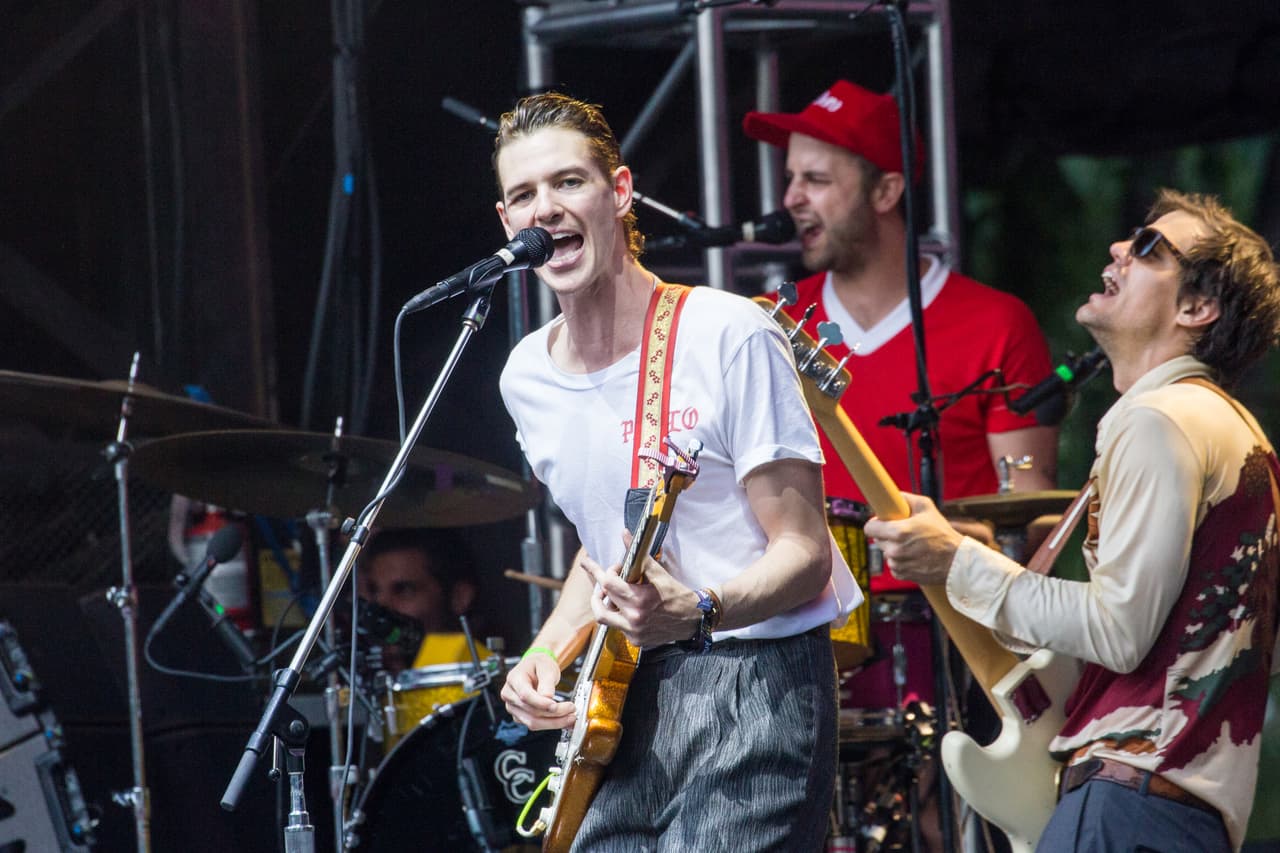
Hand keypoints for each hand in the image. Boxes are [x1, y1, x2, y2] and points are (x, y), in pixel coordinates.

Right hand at [500, 652, 573, 730]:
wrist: (536, 668)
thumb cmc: (539, 665)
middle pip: (531, 711)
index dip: (541, 703)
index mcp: (514, 679)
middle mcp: (510, 695)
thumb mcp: (546, 666)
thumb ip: (547, 682)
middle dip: (554, 714)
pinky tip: (563, 720)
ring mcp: (513, 707)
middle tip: (572, 710)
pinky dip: (550, 724)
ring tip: (570, 718)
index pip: (525, 695)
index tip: (556, 706)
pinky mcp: (520, 716)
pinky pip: (535, 724)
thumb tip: (548, 698)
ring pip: (533, 722)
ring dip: (554, 723)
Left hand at [581, 534, 699, 647]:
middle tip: (605, 579)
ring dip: (603, 604)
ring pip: (604, 618)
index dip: (601, 571)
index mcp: (639, 600)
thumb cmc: (678, 595)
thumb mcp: (659, 573)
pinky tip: (628, 607)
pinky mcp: (636, 641)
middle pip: (600, 602)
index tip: (606, 566)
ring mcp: (633, 632)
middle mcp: (633, 619)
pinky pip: (617, 626)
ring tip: (610, 595)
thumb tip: (625, 535)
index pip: (607, 583)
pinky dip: (618, 614)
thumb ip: (638, 555)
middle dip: (599, 587)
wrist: (695, 619)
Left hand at [863, 492, 963, 584]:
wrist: (956, 560)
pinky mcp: (901, 574)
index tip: (882, 522)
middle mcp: (894, 549)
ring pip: (886, 553)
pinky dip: (900, 561)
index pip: (869, 528)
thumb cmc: (942, 533)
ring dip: (894, 549)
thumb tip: (892, 496)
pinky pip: (893, 565)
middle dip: (887, 535)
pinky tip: (914, 557)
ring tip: (913, 546)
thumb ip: (906, 498)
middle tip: (904, 533)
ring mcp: (897, 564)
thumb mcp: (926, 507)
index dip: (875, 524)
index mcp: (898, 531)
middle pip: (878, 540)